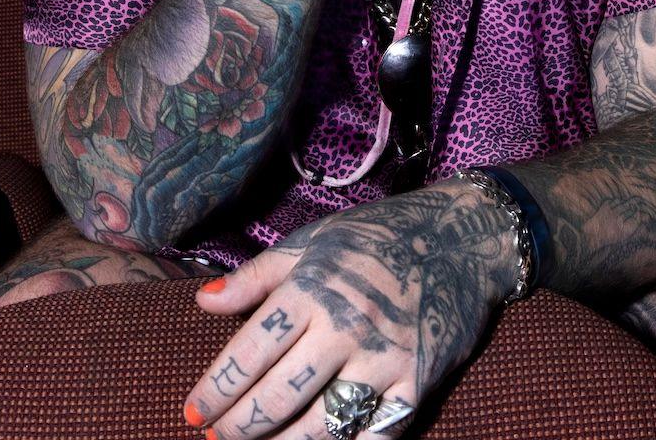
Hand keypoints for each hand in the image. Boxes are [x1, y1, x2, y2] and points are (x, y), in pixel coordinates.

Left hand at [184, 181, 519, 438]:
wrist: (461, 238)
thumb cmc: (376, 236)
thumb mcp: (311, 241)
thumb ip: (256, 277)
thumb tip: (204, 302)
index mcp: (312, 289)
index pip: (249, 353)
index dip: (216, 389)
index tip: (195, 411)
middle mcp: (346, 327)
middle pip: (278, 397)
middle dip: (239, 427)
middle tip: (217, 437)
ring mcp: (384, 360)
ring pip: (321, 426)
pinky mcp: (417, 383)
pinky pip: (373, 434)